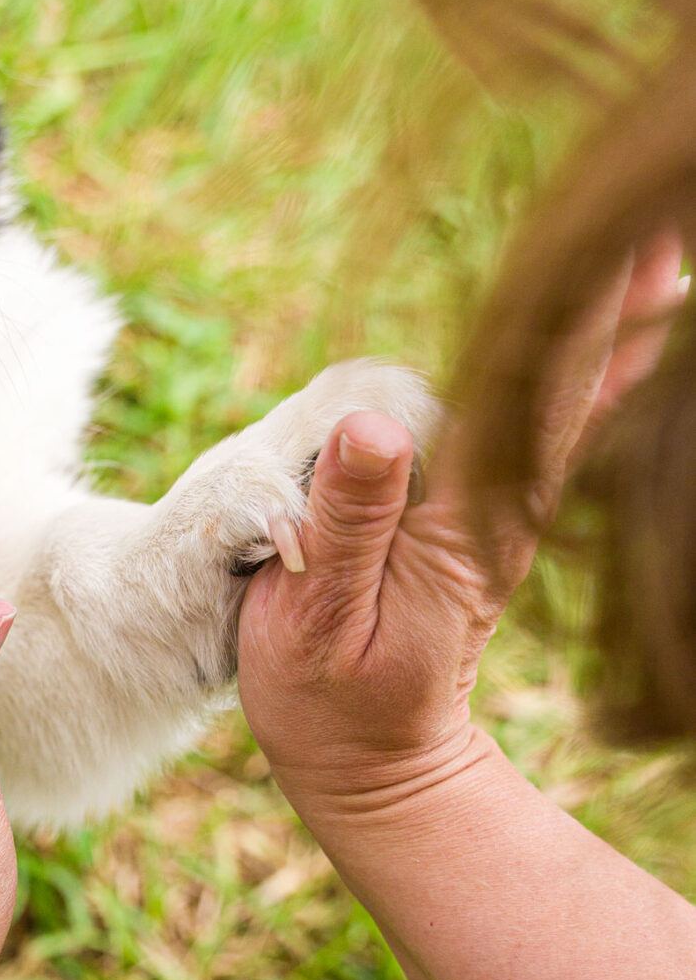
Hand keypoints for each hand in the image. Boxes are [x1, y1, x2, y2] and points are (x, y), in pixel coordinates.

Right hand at [238, 235, 684, 817]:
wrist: (373, 763)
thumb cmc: (331, 697)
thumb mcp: (318, 617)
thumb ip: (346, 520)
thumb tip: (367, 425)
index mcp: (461, 517)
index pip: (523, 399)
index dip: (570, 322)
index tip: (624, 248)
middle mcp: (502, 502)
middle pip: (568, 385)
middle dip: (616, 301)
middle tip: (670, 217)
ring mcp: (504, 507)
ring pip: (568, 401)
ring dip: (614, 325)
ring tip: (665, 253)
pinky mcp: (491, 513)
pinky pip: (548, 430)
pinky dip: (592, 377)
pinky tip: (627, 339)